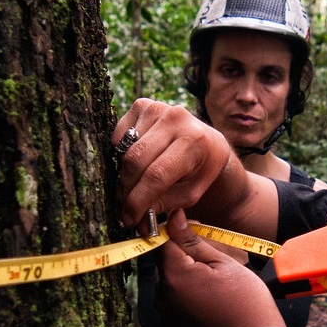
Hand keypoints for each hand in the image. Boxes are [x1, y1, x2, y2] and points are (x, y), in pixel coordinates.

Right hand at [112, 100, 246, 226]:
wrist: (207, 142)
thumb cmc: (200, 170)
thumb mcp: (191, 193)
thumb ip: (165, 205)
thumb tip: (138, 221)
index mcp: (195, 141)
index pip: (157, 175)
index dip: (138, 201)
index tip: (129, 219)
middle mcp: (176, 118)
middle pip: (136, 161)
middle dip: (126, 191)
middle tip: (123, 210)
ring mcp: (158, 108)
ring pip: (125, 150)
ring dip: (123, 176)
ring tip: (130, 191)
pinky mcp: (143, 105)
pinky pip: (119, 136)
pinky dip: (121, 154)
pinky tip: (136, 163)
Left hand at [155, 210, 288, 326]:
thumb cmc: (246, 305)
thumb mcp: (224, 265)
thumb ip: (193, 242)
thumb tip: (173, 218)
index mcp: (174, 276)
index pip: (161, 242)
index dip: (175, 232)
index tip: (192, 230)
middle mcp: (164, 299)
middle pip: (166, 268)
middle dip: (185, 261)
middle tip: (216, 265)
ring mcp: (168, 322)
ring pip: (173, 291)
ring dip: (189, 285)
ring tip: (220, 292)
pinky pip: (179, 313)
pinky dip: (193, 307)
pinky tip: (216, 312)